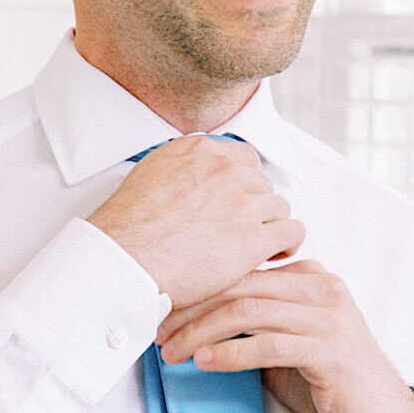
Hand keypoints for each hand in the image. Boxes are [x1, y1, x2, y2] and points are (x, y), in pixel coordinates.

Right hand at [87, 135, 304, 308]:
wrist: (122, 260)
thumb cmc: (125, 230)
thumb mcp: (147, 177)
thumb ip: (179, 171)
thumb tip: (190, 178)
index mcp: (198, 152)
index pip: (243, 159)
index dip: (245, 183)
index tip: (242, 200)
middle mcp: (223, 170)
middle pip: (261, 184)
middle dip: (255, 207)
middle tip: (246, 228)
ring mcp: (240, 203)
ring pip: (279, 207)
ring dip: (270, 225)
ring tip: (262, 244)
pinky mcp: (251, 238)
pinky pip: (290, 232)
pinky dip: (288, 243)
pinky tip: (276, 254)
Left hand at [158, 260, 413, 412]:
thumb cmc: (330, 384)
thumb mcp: (287, 344)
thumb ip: (254, 324)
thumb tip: (190, 321)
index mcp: (308, 277)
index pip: (240, 273)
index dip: (194, 291)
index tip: (159, 313)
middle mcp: (321, 287)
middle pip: (239, 287)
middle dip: (189, 310)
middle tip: (156, 334)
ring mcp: (328, 316)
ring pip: (248, 312)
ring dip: (200, 333)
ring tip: (170, 353)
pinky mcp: (331, 350)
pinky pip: (269, 344)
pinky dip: (230, 353)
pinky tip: (203, 362)